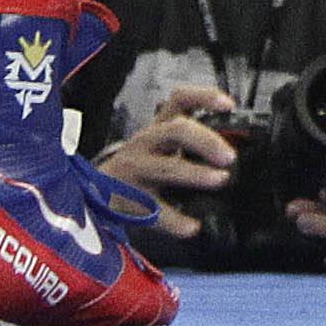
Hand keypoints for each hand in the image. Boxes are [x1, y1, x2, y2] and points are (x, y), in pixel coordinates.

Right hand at [108, 83, 241, 245]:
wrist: (94, 193)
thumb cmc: (140, 166)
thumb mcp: (160, 146)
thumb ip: (190, 142)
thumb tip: (231, 151)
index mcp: (158, 127)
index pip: (180, 100)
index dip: (204, 97)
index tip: (229, 105)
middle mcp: (146, 143)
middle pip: (177, 131)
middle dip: (207, 141)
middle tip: (230, 157)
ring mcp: (136, 170)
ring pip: (167, 167)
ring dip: (196, 173)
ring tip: (220, 180)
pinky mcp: (129, 200)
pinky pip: (154, 211)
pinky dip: (176, 221)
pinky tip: (192, 227)